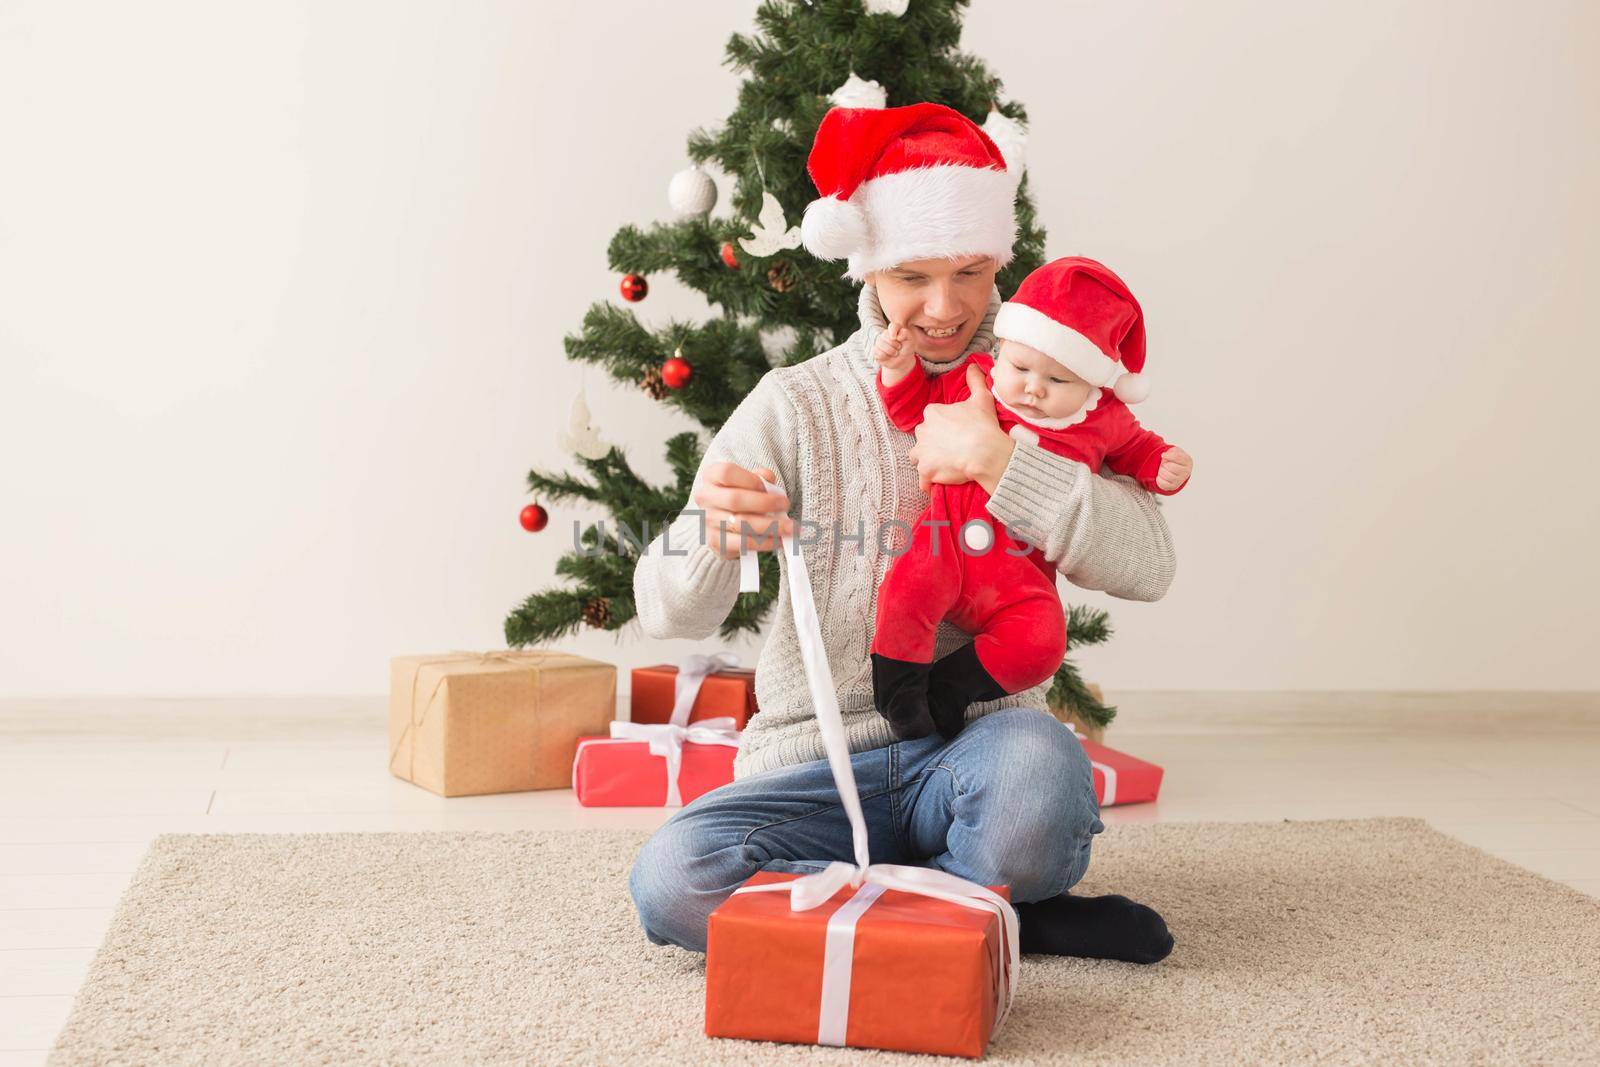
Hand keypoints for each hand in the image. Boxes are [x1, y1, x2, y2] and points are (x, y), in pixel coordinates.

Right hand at [691, 462, 793, 559]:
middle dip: (765, 503)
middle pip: (734, 500)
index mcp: (712, 476)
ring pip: (740, 524)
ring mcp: (708, 521)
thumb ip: (760, 477)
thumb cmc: (741, 494)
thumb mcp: (749, 480)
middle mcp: (705, 498)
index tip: (769, 487)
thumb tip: (769, 481)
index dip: (751, 480)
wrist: (724, 520)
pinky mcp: (715, 542)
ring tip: (790, 527)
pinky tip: (779, 540)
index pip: (727, 473)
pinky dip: (764, 543)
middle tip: (786, 506)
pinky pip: (742, 543)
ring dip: (770, 526)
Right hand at [874, 321, 916, 380]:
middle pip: (885, 336)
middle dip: (895, 345)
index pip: (892, 326)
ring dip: (891, 351)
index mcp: (893, 329)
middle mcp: (884, 335)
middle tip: (899, 347)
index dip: (894, 332)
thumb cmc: (907, 348)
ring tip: (895, 353)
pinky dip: (886, 357)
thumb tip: (896, 337)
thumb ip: (905, 333)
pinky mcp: (876, 351)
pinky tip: (889, 357)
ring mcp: (879, 343)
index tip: (898, 339)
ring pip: (881, 345)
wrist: (903, 359)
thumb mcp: (910, 339)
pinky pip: (879, 353)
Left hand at [908, 363, 1014, 493]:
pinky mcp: (926, 470)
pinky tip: (938, 483)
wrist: (984, 452)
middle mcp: (922, 431)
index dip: (943, 427)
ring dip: (927, 461)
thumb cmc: (983, 425)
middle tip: (951, 449)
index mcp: (932, 413)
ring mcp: (922, 452)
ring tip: (944, 466)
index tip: (955, 433)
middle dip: (933, 443)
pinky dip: (928, 482)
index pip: (932, 419)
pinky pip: (923, 480)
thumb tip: (974, 366)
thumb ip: (975, 380)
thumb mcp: (981, 398)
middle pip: (923, 438)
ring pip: (919, 457)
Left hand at [1156, 447, 1191, 491]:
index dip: (1167, 456)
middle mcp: (1186, 472)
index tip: (1163, 455)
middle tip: (1165, 464)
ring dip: (1161, 471)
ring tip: (1163, 470)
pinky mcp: (1173, 487)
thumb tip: (1164, 455)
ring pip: (1166, 476)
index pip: (1177, 457)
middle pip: (1171, 467)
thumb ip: (1170, 451)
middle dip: (1164, 464)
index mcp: (1188, 461)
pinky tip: (1162, 476)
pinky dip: (1159, 479)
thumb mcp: (1175, 451)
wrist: (1175, 469)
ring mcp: (1180, 480)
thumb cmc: (1175, 459)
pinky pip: (1162, 484)